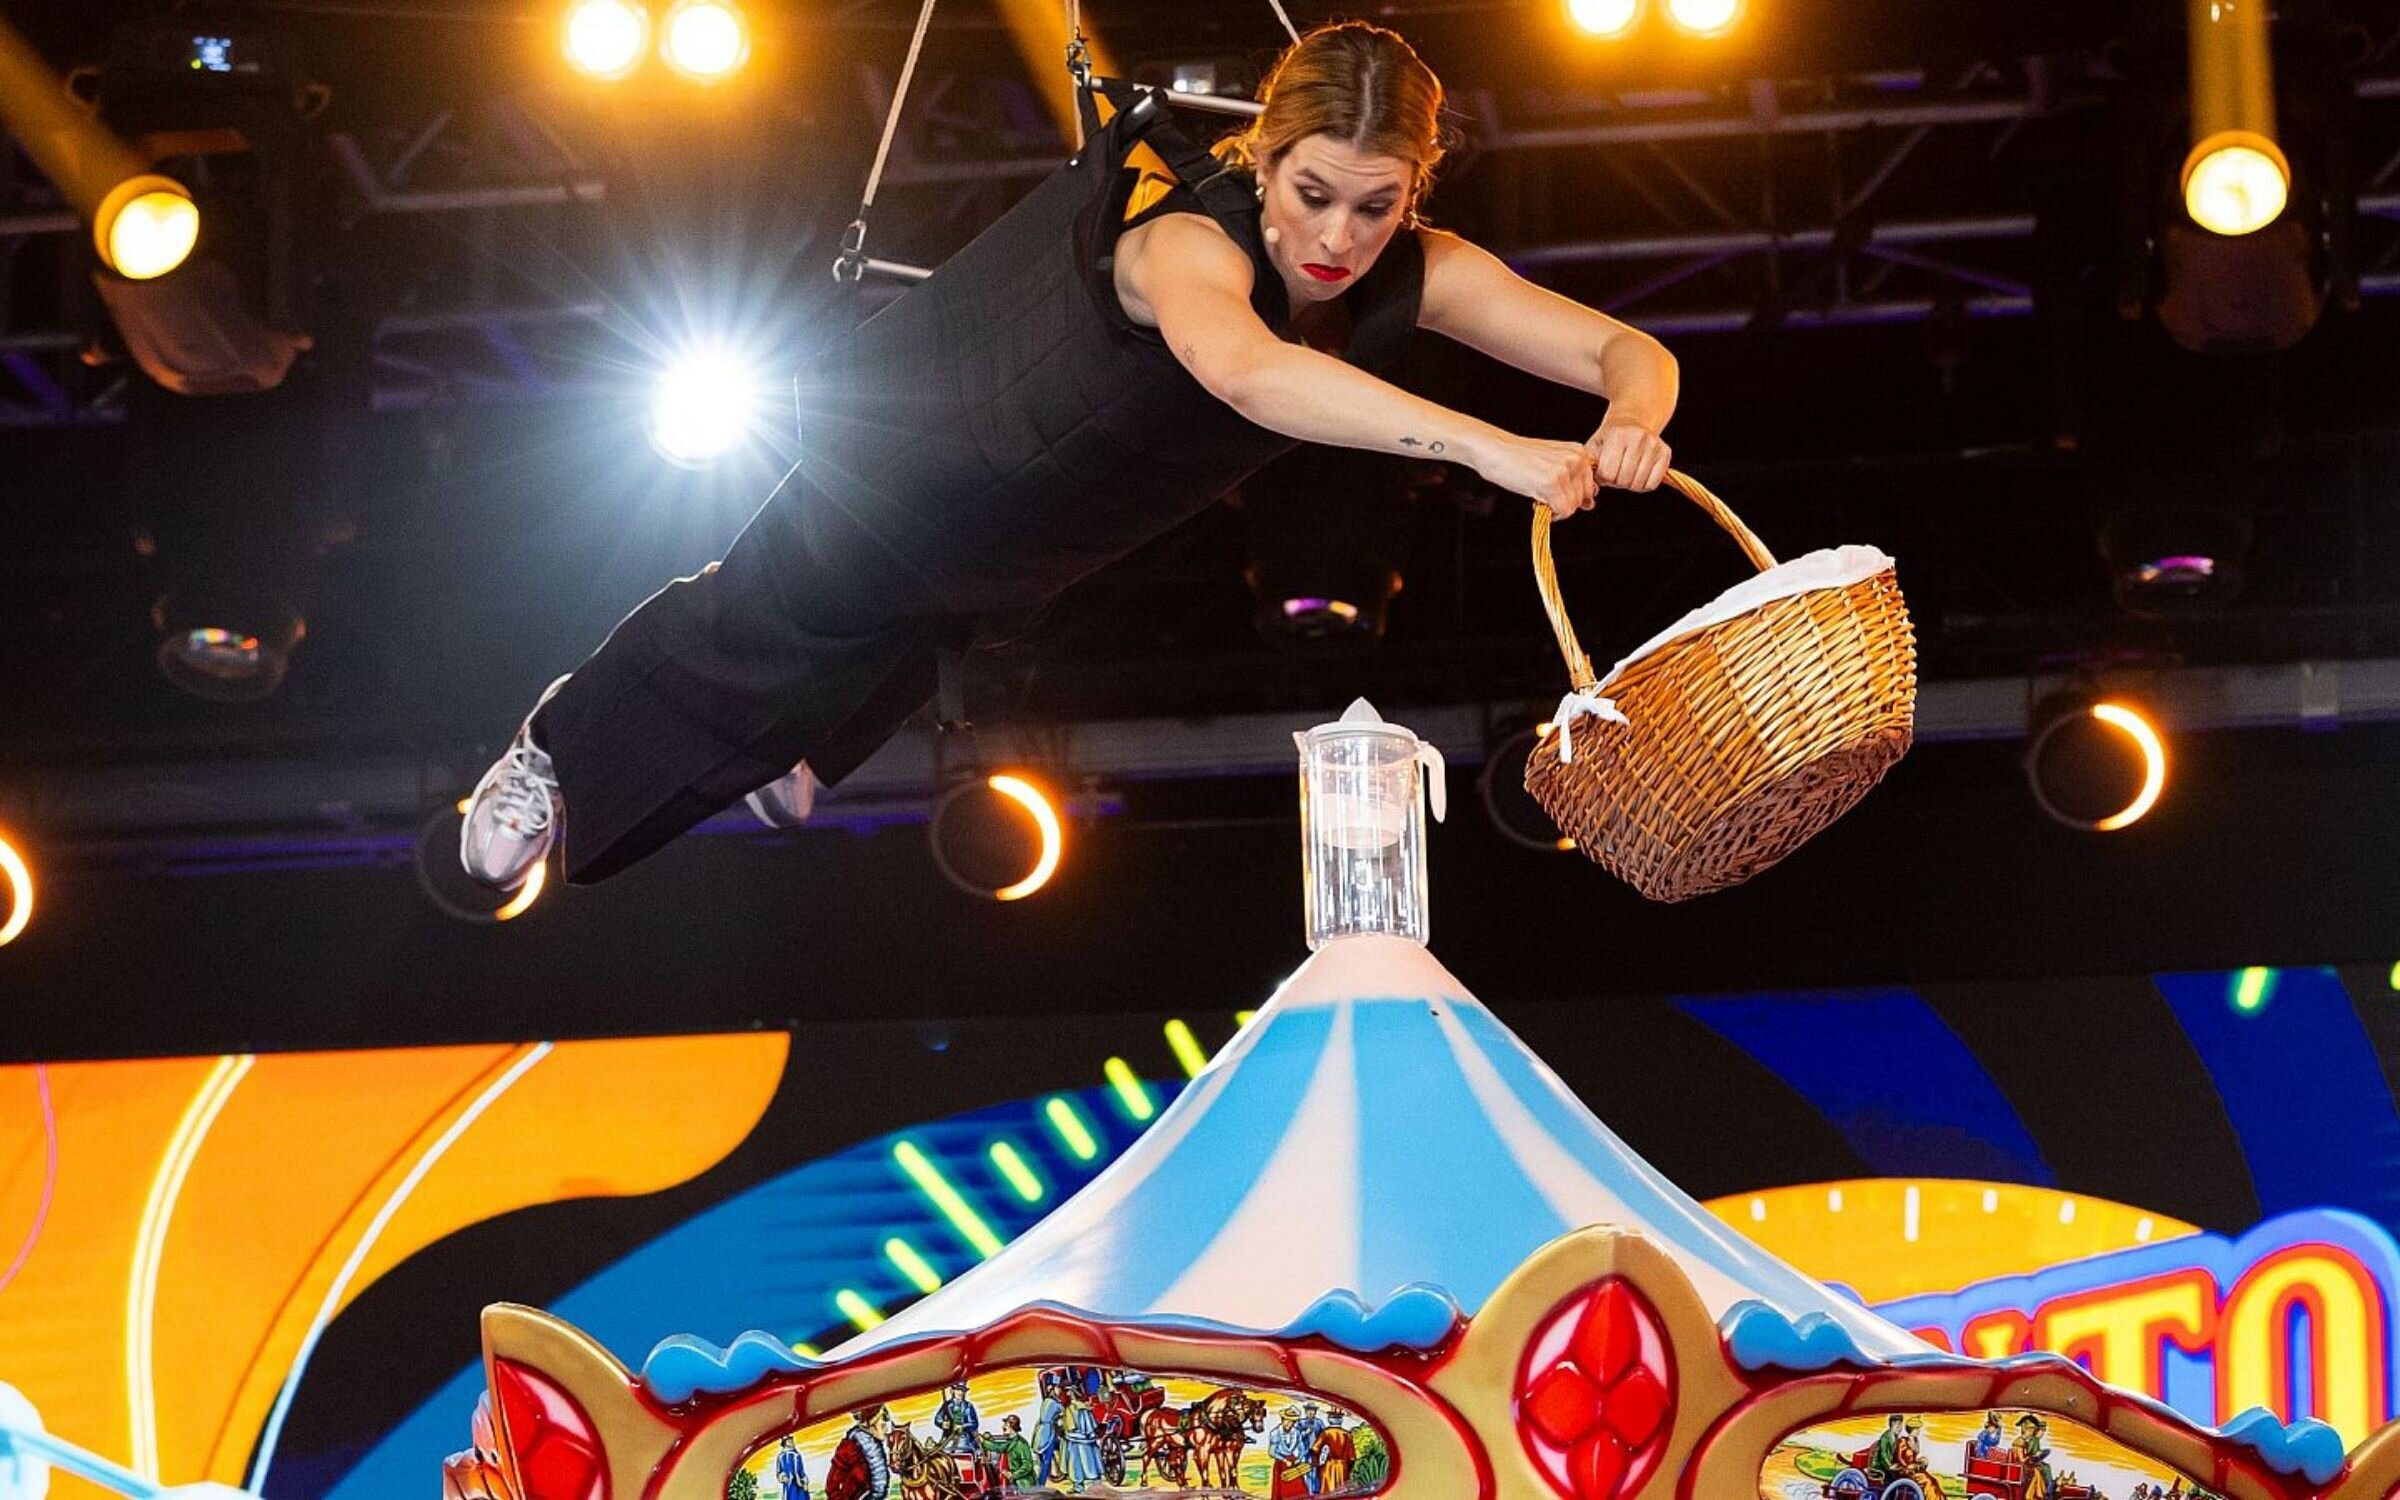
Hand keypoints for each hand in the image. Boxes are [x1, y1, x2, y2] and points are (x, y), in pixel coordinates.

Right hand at [1471, 433, 1600, 519]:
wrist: (1495, 450)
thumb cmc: (1519, 457)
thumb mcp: (1553, 463)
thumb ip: (1573, 480)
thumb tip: (1589, 504)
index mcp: (1579, 452)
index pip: (1589, 487)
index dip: (1570, 495)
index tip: (1555, 490)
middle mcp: (1576, 459)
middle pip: (1582, 499)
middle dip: (1563, 502)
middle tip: (1543, 492)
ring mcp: (1564, 470)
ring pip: (1572, 507)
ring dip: (1555, 507)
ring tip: (1538, 493)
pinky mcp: (1551, 482)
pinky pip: (1562, 511)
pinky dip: (1550, 512)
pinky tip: (1537, 500)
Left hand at [1586, 417, 1671, 491]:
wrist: (1632, 420)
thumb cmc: (1610, 439)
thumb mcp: (1594, 446)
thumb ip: (1588, 466)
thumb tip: (1591, 490)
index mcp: (1618, 435)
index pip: (1608, 473)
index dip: (1603, 477)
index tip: (1604, 469)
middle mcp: (1638, 438)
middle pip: (1623, 480)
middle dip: (1616, 481)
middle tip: (1616, 471)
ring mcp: (1654, 445)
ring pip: (1638, 484)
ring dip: (1629, 484)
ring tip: (1626, 471)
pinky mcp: (1665, 453)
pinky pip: (1652, 484)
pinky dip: (1643, 485)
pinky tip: (1638, 474)